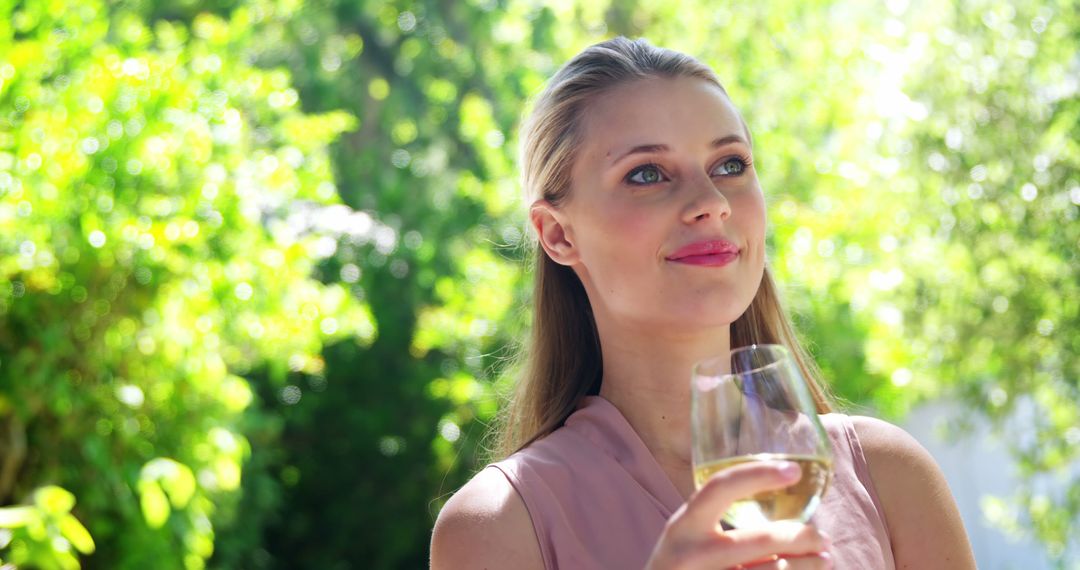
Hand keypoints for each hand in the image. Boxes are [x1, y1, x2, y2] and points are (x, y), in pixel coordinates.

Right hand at [644, 461, 831, 569]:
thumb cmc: (679, 566)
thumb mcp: (683, 538)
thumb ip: (712, 521)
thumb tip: (778, 505)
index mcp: (682, 526)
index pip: (720, 488)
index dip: (758, 474)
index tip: (793, 470)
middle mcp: (692, 555)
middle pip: (761, 540)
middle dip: (802, 536)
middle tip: (823, 536)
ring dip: (808, 565)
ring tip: (824, 559)